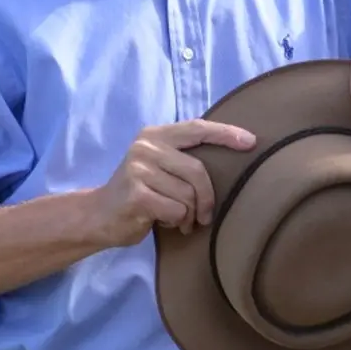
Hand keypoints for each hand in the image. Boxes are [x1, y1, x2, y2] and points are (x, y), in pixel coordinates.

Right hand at [92, 119, 256, 246]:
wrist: (98, 215)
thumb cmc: (140, 191)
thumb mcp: (160, 166)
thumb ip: (184, 157)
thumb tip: (234, 154)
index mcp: (155, 135)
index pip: (197, 129)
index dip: (226, 134)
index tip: (251, 142)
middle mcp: (146, 147)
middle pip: (198, 171)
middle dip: (207, 198)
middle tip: (205, 215)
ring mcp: (138, 169)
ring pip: (188, 194)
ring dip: (189, 213)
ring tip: (178, 218)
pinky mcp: (136, 194)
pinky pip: (176, 210)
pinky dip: (176, 220)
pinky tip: (163, 220)